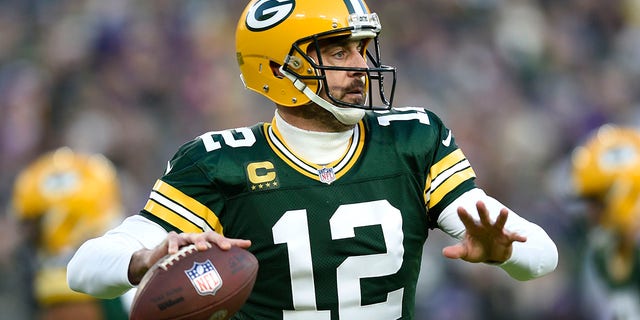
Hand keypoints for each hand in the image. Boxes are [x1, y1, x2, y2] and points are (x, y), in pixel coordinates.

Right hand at [128, 231, 250, 283]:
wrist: (158, 259)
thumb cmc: (181, 263)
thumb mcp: (195, 269)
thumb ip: (208, 276)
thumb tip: (225, 293)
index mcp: (207, 245)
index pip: (223, 242)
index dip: (236, 242)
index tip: (248, 244)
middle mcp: (198, 239)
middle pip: (211, 235)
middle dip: (220, 240)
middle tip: (226, 248)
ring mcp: (185, 237)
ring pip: (194, 236)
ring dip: (199, 241)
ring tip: (203, 248)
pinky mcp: (171, 238)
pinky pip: (173, 240)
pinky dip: (173, 246)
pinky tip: (173, 253)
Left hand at [442, 201, 526, 263]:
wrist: (491, 255)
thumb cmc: (476, 249)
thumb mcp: (466, 252)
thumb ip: (456, 251)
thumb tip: (444, 253)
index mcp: (473, 227)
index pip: (467, 220)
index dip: (463, 214)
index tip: (459, 207)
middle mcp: (485, 226)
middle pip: (483, 216)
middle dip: (482, 210)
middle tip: (479, 201)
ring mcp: (497, 230)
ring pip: (499, 222)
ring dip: (502, 217)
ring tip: (504, 211)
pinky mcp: (507, 237)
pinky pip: (513, 236)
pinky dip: (519, 237)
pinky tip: (524, 239)